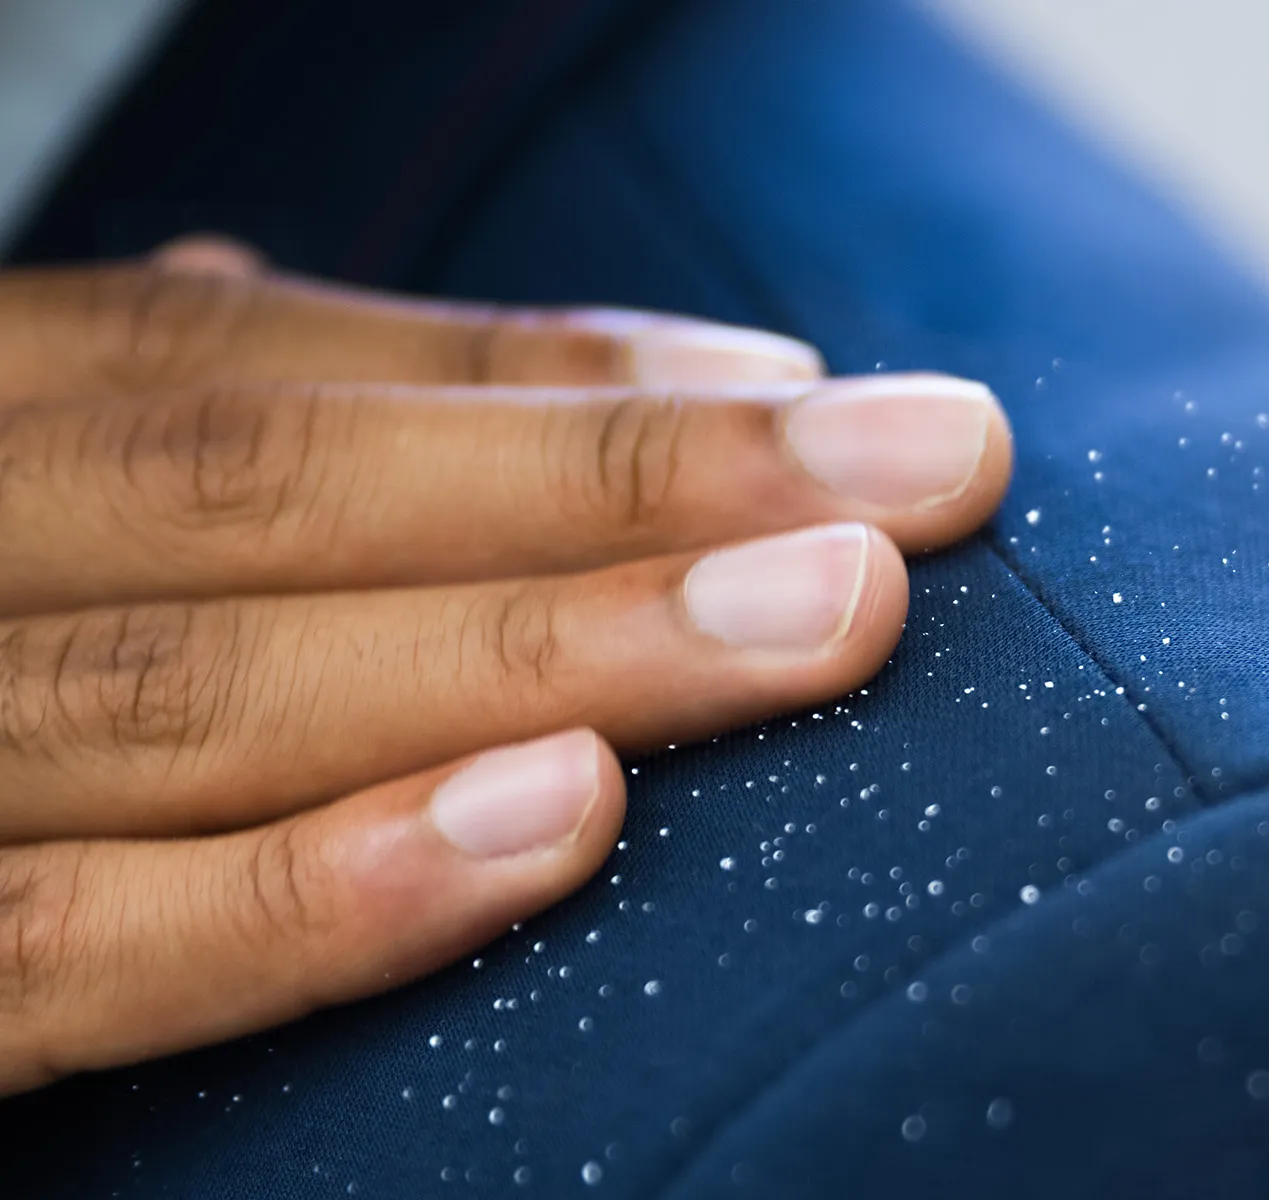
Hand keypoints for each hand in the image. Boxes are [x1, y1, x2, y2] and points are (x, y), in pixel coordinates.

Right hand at [0, 239, 1011, 1094]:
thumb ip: (150, 440)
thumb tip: (407, 355)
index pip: (262, 368)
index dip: (555, 381)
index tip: (810, 396)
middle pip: (277, 487)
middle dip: (626, 483)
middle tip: (929, 471)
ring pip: (210, 686)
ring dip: (546, 640)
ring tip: (825, 615)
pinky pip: (67, 948)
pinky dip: (310, 888)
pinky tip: (558, 820)